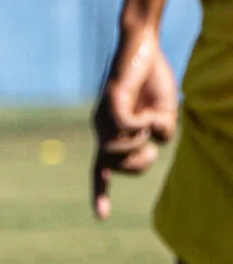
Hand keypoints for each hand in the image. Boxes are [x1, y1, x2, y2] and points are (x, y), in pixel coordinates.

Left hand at [93, 25, 179, 219]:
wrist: (143, 47)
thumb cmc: (151, 81)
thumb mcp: (164, 115)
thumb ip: (160, 133)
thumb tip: (155, 141)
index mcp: (112, 134)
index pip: (100, 169)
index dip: (100, 192)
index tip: (100, 217)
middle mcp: (101, 128)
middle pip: (116, 166)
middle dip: (140, 164)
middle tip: (153, 144)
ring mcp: (102, 115)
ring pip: (116, 150)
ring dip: (140, 144)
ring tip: (148, 122)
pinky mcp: (110, 101)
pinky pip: (125, 127)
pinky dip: (141, 126)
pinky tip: (146, 112)